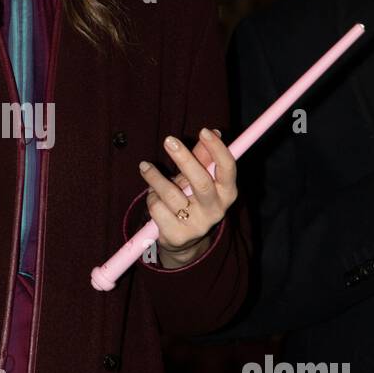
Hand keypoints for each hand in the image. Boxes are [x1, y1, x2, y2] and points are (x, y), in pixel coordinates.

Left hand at [138, 128, 237, 267]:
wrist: (183, 241)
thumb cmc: (192, 200)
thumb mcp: (200, 179)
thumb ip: (204, 158)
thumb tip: (213, 131)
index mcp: (227, 194)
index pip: (228, 169)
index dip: (218, 149)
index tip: (204, 131)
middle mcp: (215, 211)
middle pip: (201, 182)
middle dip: (184, 158)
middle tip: (168, 140)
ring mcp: (196, 225)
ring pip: (171, 194)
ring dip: (154, 177)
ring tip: (145, 168)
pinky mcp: (176, 235)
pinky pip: (157, 208)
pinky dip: (151, 197)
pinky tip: (152, 196)